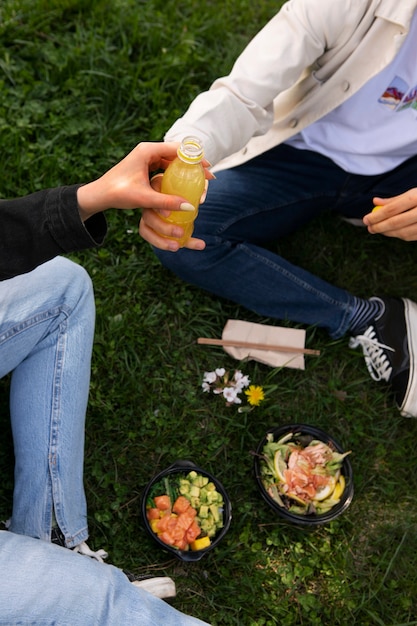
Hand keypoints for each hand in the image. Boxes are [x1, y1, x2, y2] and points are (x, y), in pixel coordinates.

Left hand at [76, 141, 210, 235]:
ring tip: (201, 180)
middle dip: (194, 164)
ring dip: (186, 169)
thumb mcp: (144, 198)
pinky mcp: (145, 166)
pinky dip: (177, 173)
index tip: (208, 168)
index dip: (195, 158)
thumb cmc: (118, 193)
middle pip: (177, 153)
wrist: (99, 194)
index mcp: (147, 150)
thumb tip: (190, 207)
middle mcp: (147, 150)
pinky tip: (185, 183)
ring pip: (172, 160)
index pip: (178, 149)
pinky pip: (165, 166)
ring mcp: (146, 157)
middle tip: (209, 176)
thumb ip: (167, 202)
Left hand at [363, 189, 416, 240]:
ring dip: (387, 232)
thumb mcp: (412, 193)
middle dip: (379, 226)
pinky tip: (391, 231)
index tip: (366, 219)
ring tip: (378, 229)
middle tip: (369, 228)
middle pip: (395, 222)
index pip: (392, 209)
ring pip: (402, 233)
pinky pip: (409, 237)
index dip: (376, 216)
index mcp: (416, 198)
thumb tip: (375, 201)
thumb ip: (394, 200)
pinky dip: (398, 235)